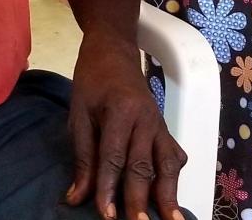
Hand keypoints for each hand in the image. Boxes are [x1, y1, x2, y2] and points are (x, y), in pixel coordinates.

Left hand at [66, 30, 186, 219]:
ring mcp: (160, 124)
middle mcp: (146, 119)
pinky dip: (174, 177)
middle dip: (140, 200)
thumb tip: (77, 197)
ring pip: (168, 164)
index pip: (114, 157)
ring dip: (168, 195)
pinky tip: (171, 196)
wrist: (114, 50)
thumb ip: (82, 156)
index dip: (109, 188)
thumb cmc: (93, 79)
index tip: (106, 215)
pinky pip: (174, 156)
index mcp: (120, 111)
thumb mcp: (79, 113)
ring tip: (171, 219)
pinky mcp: (165, 129)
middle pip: (143, 165)